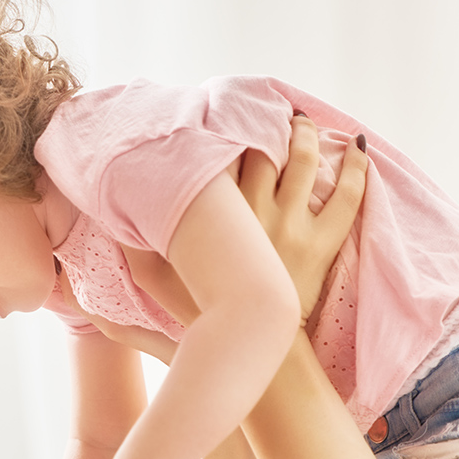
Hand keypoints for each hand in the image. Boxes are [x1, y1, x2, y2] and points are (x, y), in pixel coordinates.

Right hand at [97, 116, 368, 343]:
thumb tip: (100, 235)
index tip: (220, 117)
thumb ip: (129, 252)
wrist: (250, 347)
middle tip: (270, 111)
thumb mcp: (152, 283)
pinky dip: (356, 169)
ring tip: (304, 121)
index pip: (218, 158)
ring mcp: (290, 225)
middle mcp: (253, 211)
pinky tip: (358, 147)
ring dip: (306, 134)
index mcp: (216, 214)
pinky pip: (348, 195)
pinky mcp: (321, 244)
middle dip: (266, 123)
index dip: (220, 132)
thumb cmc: (199, 318)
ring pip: (303, 161)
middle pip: (262, 149)